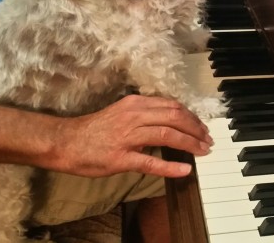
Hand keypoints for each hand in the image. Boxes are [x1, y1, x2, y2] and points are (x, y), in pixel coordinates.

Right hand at [54, 94, 211, 177]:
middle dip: (195, 128)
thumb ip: (144, 114)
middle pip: (174, 117)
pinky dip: (170, 166)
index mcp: (135, 104)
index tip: (201, 126)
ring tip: (203, 151)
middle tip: (207, 139)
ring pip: (167, 135)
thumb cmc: (94, 129)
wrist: (67, 141)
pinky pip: (150, 162)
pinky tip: (184, 170)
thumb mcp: (122, 112)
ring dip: (189, 143)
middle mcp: (134, 116)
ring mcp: (128, 137)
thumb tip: (169, 121)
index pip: (172, 106)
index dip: (191, 116)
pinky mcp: (121, 158)